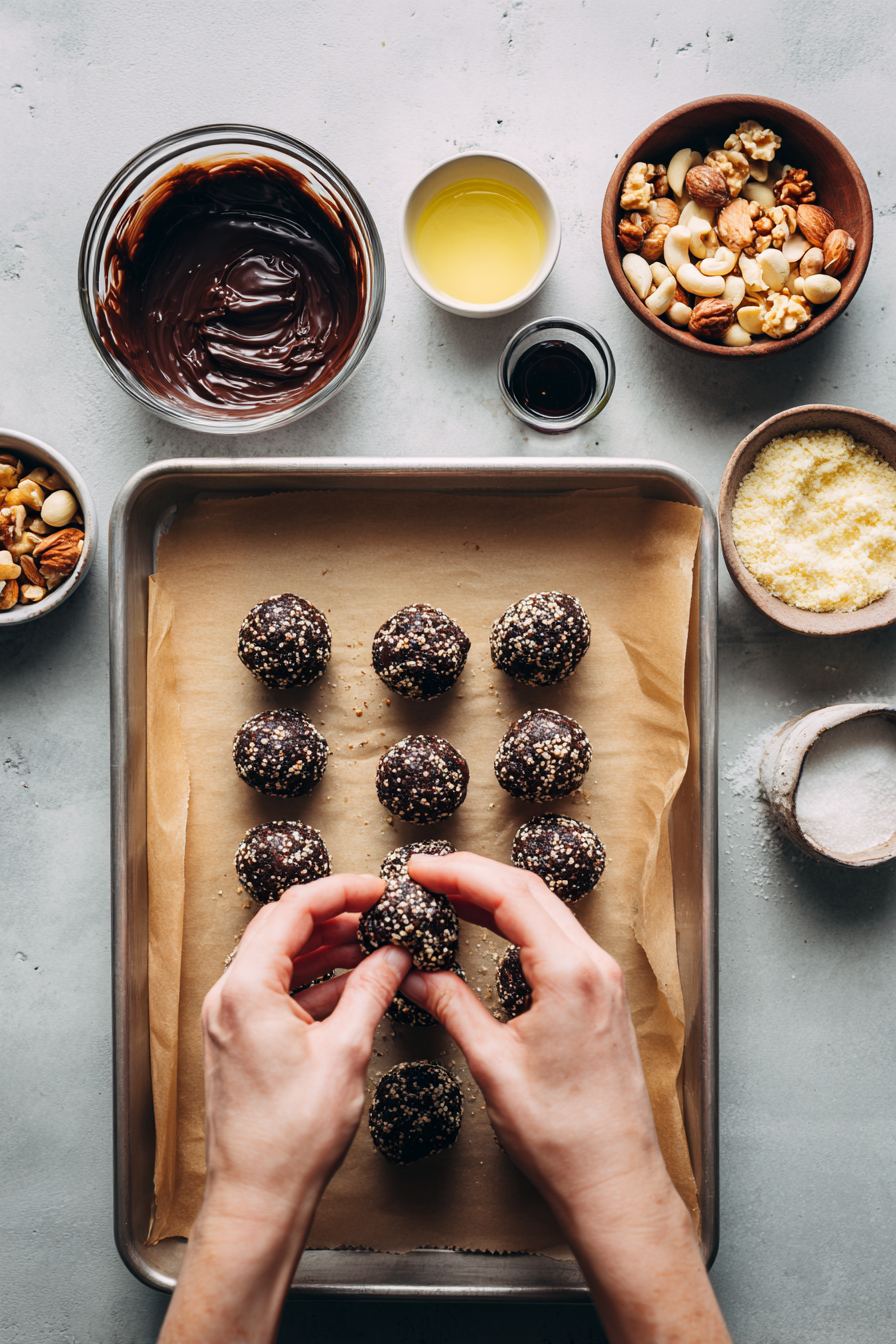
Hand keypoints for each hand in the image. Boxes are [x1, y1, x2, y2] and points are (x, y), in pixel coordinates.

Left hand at [160, 874, 409, 1343]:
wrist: (259, 1196)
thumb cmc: (292, 1138)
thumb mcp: (347, 1051)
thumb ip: (371, 990)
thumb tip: (393, 956)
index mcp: (248, 989)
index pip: (293, 910)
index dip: (340, 890)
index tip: (375, 888)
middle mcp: (229, 997)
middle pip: (281, 928)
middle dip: (333, 915)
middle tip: (376, 912)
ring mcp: (230, 1019)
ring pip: (279, 959)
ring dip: (325, 947)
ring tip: (372, 944)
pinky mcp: (239, 1040)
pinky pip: (277, 990)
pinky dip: (314, 980)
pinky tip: (352, 983)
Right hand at [404, 853, 729, 1343]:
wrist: (612, 1179)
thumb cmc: (562, 1136)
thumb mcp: (492, 1064)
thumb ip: (452, 1007)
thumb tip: (414, 975)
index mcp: (570, 974)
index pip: (510, 895)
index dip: (460, 873)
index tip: (421, 867)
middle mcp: (595, 967)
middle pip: (530, 892)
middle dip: (474, 874)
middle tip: (427, 873)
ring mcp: (604, 979)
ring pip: (546, 911)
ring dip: (496, 895)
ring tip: (448, 892)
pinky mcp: (603, 995)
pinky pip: (557, 938)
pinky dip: (519, 922)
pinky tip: (489, 927)